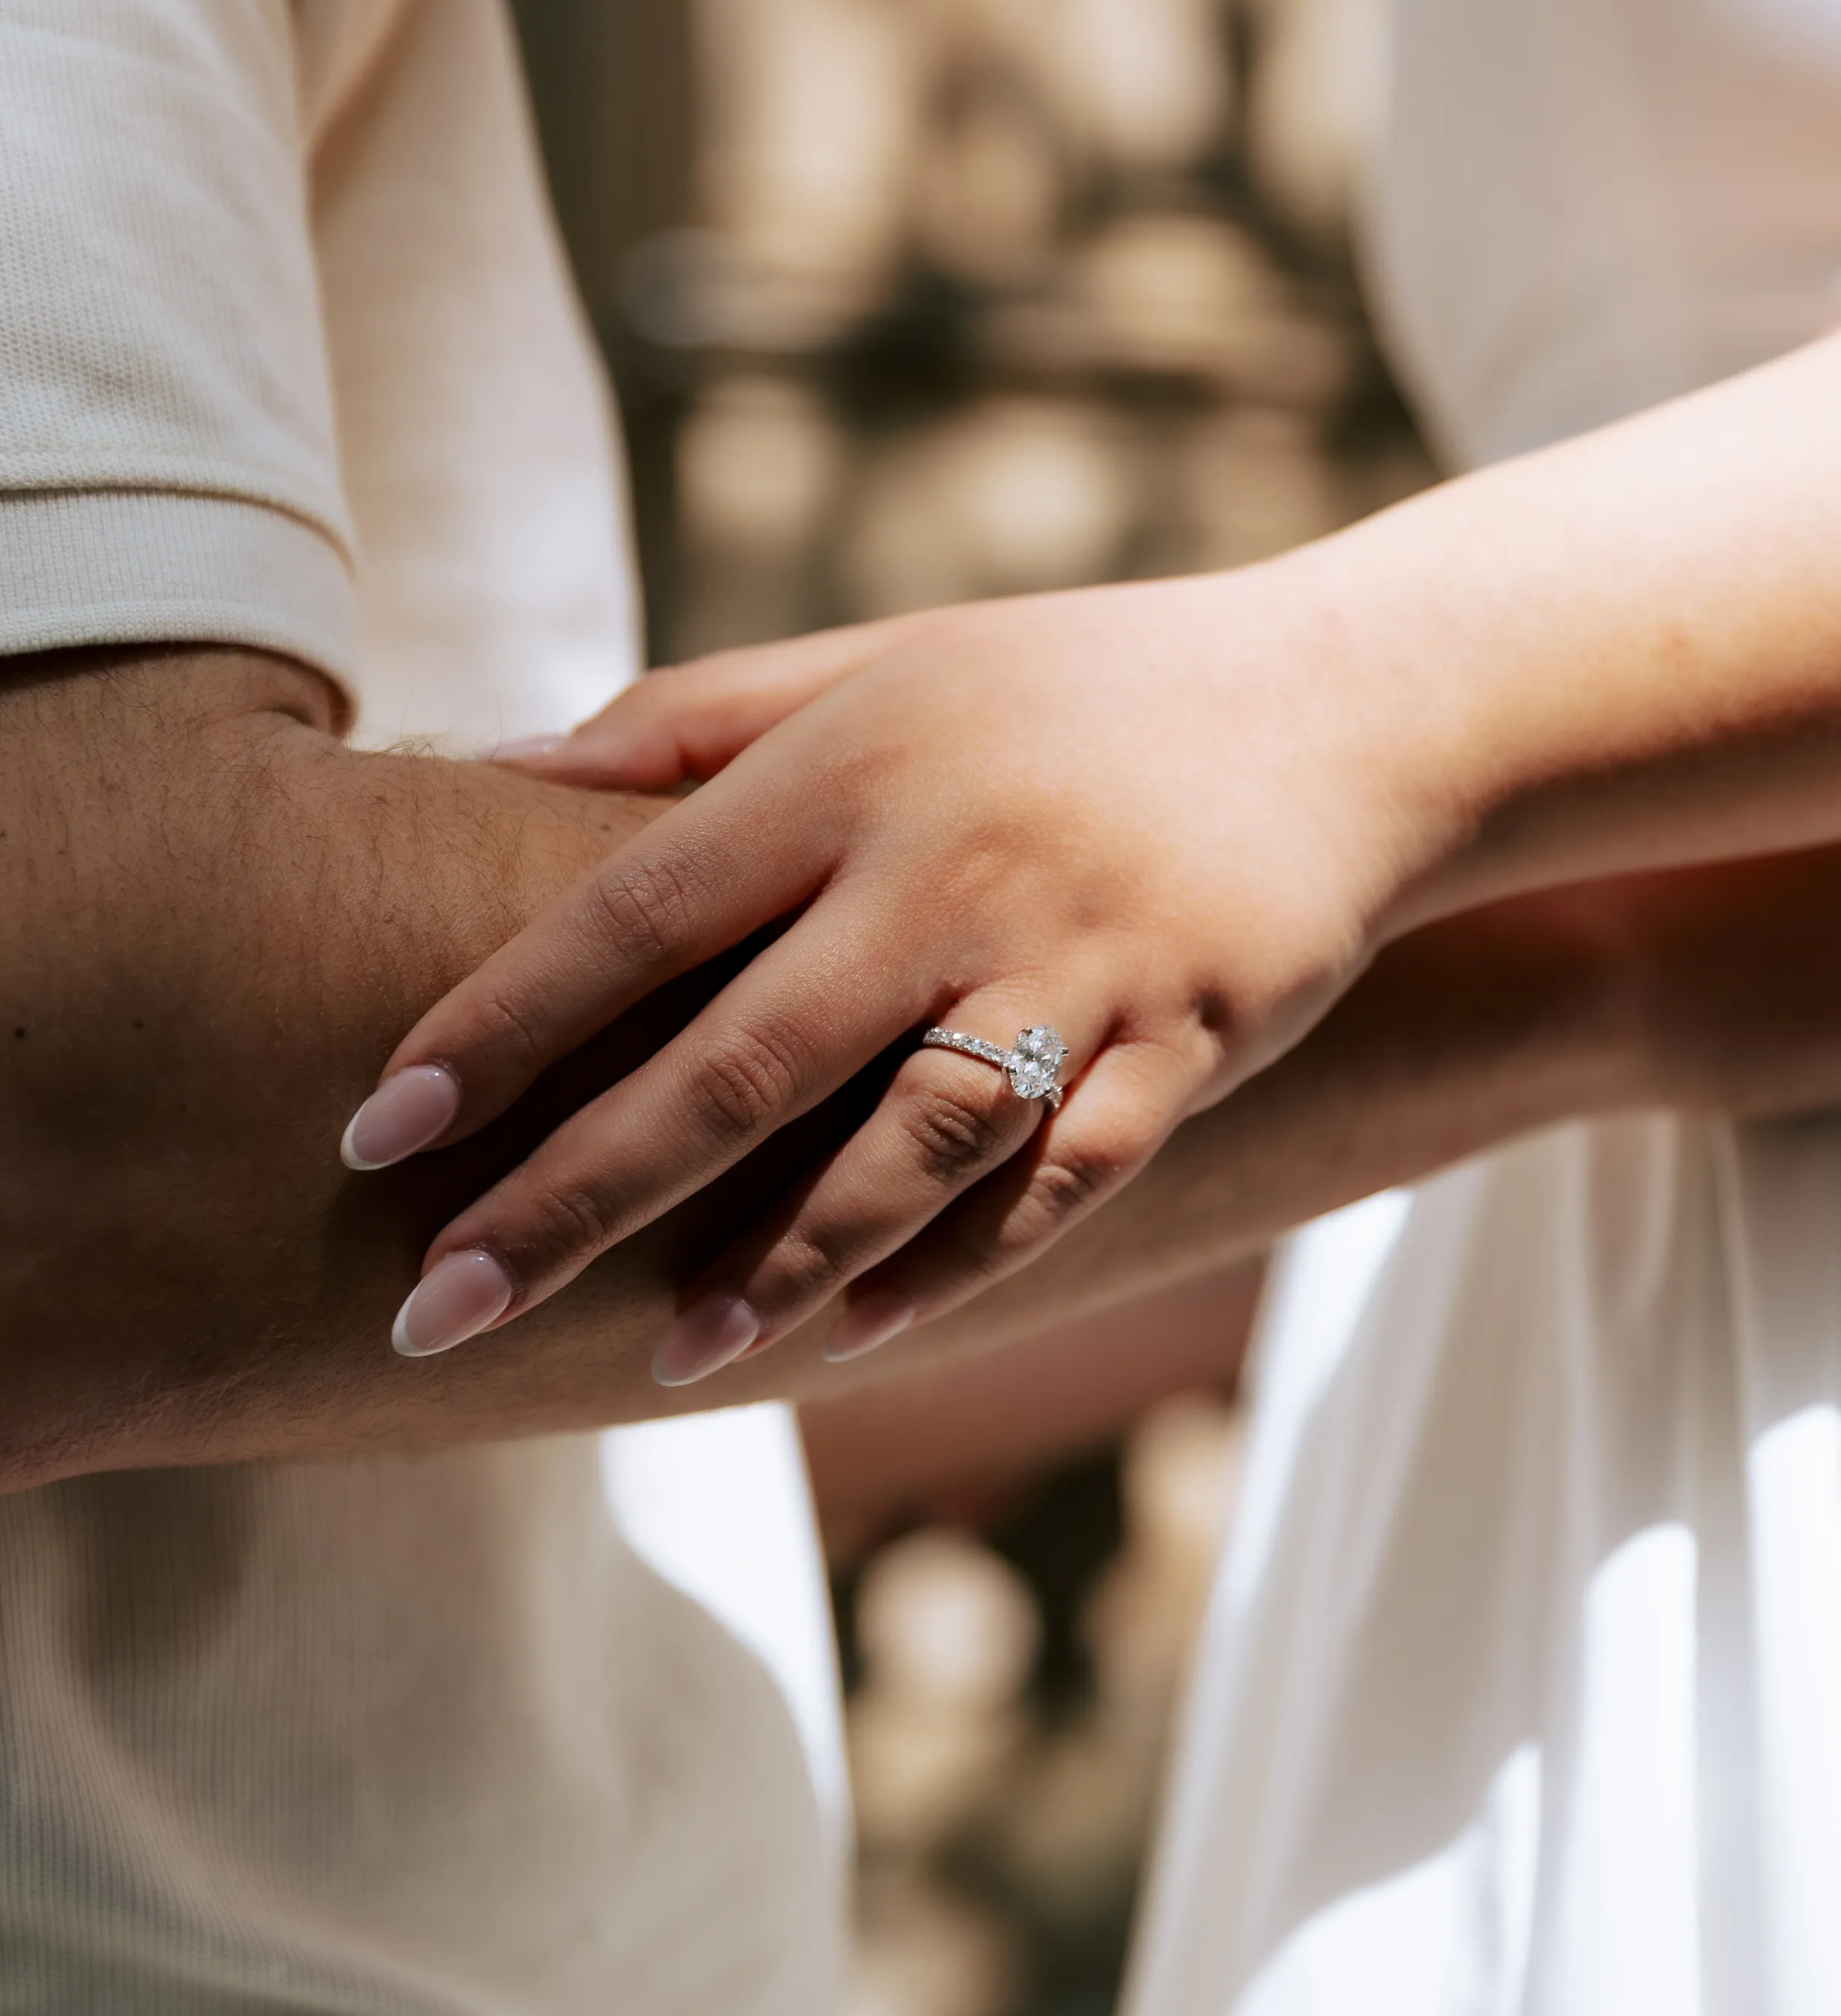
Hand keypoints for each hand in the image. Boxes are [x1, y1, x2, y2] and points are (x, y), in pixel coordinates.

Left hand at [343, 567, 1437, 1381]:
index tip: (374, 1135)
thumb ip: (690, 717)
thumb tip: (495, 767)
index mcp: (854, 765)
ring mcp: (1079, 967)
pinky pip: (1058, 1184)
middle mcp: (952, 870)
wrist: (1347, 705)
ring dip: (776, 1264)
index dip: (497, 1025)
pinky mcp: (1186, 1045)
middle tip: (440, 1306)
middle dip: (575, 1194)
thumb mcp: (881, 661)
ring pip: (904, 1149)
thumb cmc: (1074, 685)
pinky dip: (955, 1265)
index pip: (636, 910)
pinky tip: (855, 1331)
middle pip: (736, 1062)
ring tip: (658, 1354)